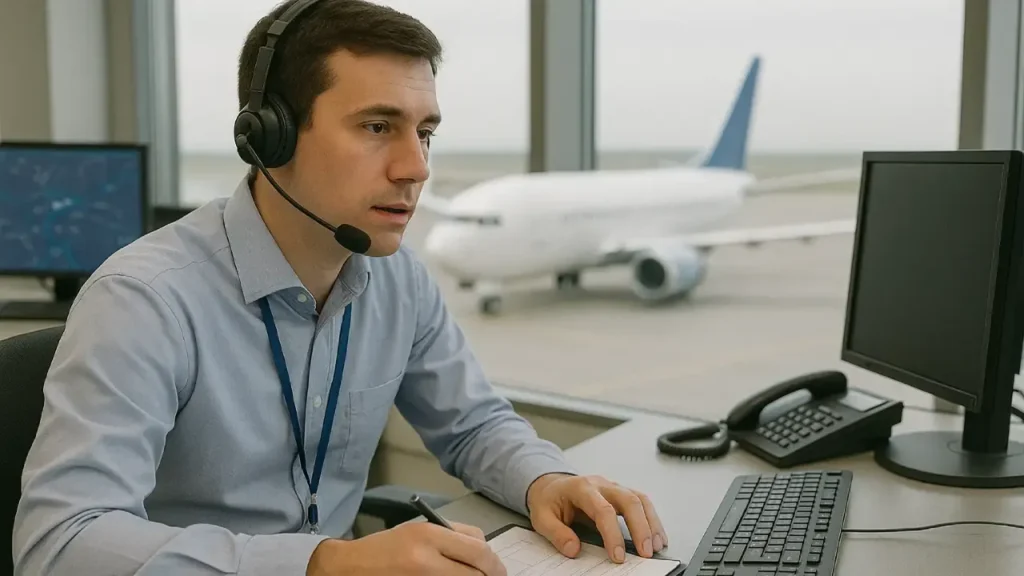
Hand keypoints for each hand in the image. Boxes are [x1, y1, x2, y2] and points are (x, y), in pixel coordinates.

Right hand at [306, 521, 506, 575]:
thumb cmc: (386, 546)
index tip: (498, 568)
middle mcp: (427, 559)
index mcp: (429, 534)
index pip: (478, 550)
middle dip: (489, 575)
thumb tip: (483, 548)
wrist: (350, 567)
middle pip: (476, 572)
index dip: (494, 562)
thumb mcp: (418, 529)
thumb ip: (451, 534)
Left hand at [526, 473, 667, 563]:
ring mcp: (612, 487)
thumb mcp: (541, 518)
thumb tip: (573, 549)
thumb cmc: (548, 500)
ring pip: (640, 499)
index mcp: (580, 488)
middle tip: (645, 552)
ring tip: (657, 546)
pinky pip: (641, 502)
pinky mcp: (620, 493)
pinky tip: (657, 536)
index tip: (618, 555)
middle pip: (629, 500)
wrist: (550, 485)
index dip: (612, 534)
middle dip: (641, 527)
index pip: (603, 510)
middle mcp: (600, 484)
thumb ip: (556, 533)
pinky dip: (652, 519)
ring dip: (652, 523)